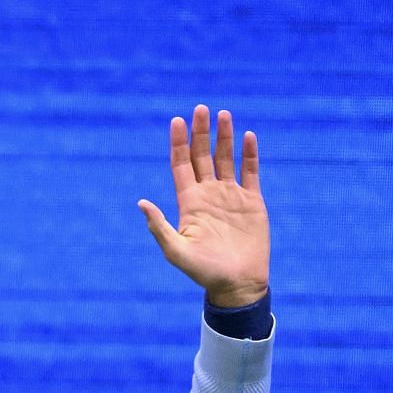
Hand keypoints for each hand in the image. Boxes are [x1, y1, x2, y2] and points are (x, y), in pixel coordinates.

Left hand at [136, 104, 270, 306]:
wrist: (237, 284)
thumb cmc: (204, 272)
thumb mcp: (176, 251)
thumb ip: (160, 227)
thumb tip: (141, 203)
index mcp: (189, 203)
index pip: (181, 165)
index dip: (178, 143)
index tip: (176, 120)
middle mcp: (208, 194)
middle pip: (202, 156)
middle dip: (200, 133)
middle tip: (200, 109)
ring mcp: (231, 196)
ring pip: (226, 159)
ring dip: (224, 137)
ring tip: (223, 114)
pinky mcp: (252, 202)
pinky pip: (250, 172)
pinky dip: (250, 154)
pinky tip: (248, 136)